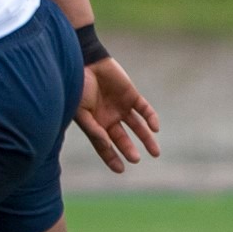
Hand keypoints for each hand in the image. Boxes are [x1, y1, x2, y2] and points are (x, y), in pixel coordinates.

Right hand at [75, 58, 160, 173]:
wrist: (85, 61)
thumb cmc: (77, 87)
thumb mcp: (81, 111)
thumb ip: (93, 128)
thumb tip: (106, 144)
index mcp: (95, 124)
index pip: (104, 145)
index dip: (111, 157)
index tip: (120, 170)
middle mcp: (109, 118)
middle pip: (121, 138)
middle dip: (128, 149)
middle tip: (135, 159)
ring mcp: (121, 107)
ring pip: (137, 126)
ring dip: (146, 138)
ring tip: (155, 152)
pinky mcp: (131, 95)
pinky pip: (144, 109)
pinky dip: (150, 118)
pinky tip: (154, 128)